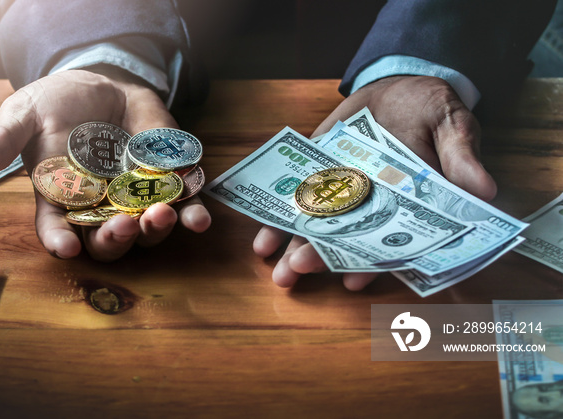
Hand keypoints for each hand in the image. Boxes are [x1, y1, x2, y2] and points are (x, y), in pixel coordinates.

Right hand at [0, 68, 210, 259]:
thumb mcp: (24, 116)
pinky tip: (199, 220)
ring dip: (154, 229)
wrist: (101, 86)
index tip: (65, 249)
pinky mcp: (166, 184)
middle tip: (120, 227)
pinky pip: (183, 207)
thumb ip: (3, 141)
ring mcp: (135, 199)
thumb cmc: (56, 105)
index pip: (56, 230)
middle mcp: (99, 208)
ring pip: (145, 229)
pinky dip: (193, 216)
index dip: (60, 241)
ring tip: (160, 216)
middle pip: (106, 240)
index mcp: (61, 200)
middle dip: (114, 239)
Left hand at [254, 75, 496, 289]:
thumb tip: (485, 191)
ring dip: (296, 247)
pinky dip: (279, 216)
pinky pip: (297, 197)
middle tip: (296, 273)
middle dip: (322, 256)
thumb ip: (461, 156)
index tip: (355, 280)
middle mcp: (372, 203)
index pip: (392, 239)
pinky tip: (263, 241)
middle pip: (347, 237)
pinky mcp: (318, 171)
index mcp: (408, 202)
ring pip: (319, 224)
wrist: (398, 83)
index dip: (374, 261)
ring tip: (277, 271)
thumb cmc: (431, 107)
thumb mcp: (453, 123)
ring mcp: (342, 189)